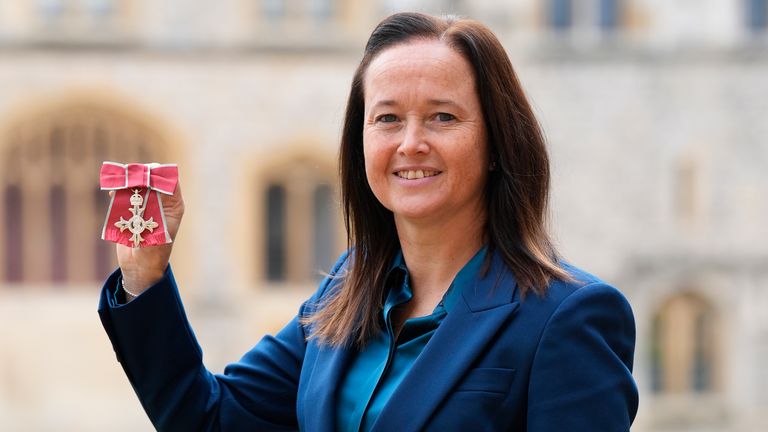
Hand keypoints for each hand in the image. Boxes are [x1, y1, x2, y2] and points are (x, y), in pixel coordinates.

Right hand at [114, 181, 184, 296]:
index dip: (159, 174)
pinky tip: (113, 192)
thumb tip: (146, 190)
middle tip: (130, 176)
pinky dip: (119, 190)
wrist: (140, 265)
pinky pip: (125, 194)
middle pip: (153, 179)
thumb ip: (153, 210)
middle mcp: (162, 202)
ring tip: (120, 183)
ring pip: (138, 184)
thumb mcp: (158, 229)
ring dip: (128, 181)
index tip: (146, 173)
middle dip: (141, 174)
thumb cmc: (155, 250)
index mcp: (174, 205)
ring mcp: (146, 204)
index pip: (171, 181)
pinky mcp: (131, 209)